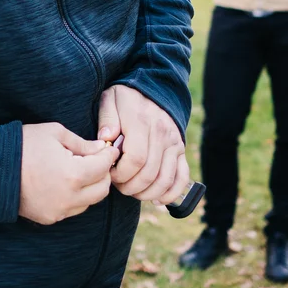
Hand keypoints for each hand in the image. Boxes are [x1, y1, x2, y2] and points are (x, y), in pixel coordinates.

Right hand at [19, 122, 115, 224]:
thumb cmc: (23, 145)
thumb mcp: (55, 134)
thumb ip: (83, 144)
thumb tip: (102, 149)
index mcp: (74, 174)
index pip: (104, 166)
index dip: (109, 154)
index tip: (108, 148)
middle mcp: (70, 197)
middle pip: (102, 189)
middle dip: (102, 172)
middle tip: (94, 160)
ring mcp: (59, 211)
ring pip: (89, 202)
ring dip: (89, 187)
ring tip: (76, 171)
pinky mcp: (49, 218)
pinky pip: (72, 209)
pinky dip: (74, 198)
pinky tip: (62, 183)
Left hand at [97, 84, 191, 206]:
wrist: (153, 88)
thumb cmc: (126, 98)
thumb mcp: (111, 99)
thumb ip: (107, 119)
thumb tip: (106, 139)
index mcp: (143, 122)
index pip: (136, 159)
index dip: (120, 174)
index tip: (109, 174)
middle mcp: (162, 134)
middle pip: (149, 174)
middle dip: (130, 187)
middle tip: (118, 185)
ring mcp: (174, 143)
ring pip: (165, 180)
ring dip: (147, 193)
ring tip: (133, 191)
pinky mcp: (181, 150)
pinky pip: (182, 178)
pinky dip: (171, 194)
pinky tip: (156, 200)